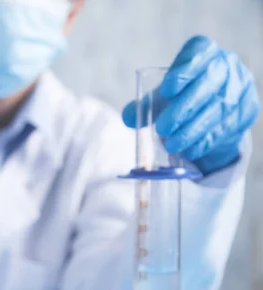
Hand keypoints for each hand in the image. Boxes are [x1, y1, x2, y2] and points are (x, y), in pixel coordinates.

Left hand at [123, 36, 259, 174]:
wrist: (212, 111)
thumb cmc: (182, 95)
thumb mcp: (163, 96)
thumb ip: (146, 104)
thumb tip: (129, 118)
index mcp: (205, 51)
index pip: (198, 52)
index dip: (184, 69)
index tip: (166, 89)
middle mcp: (227, 64)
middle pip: (209, 83)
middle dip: (184, 108)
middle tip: (162, 128)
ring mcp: (241, 86)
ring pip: (218, 108)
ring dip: (193, 130)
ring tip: (172, 144)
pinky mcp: (248, 109)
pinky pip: (228, 126)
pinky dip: (206, 140)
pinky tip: (190, 150)